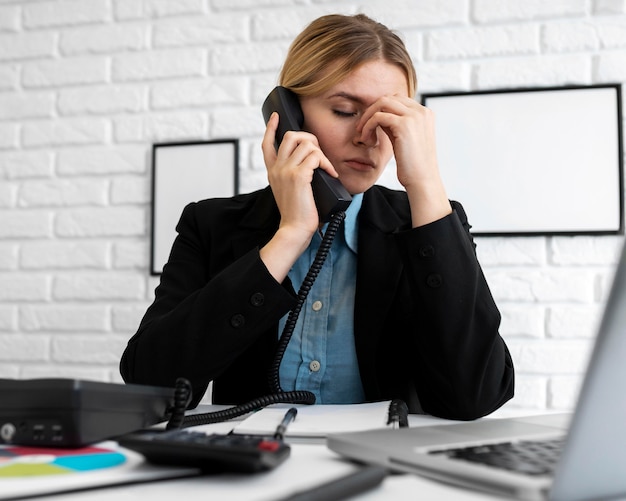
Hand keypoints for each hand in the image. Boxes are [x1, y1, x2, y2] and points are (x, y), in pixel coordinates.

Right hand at [259, 112, 338, 280]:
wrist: (294, 229)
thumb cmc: (296, 214)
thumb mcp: (289, 191)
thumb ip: (292, 176)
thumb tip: (310, 164)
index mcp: (272, 171)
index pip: (267, 143)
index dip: (271, 128)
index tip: (276, 117)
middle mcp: (277, 168)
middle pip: (290, 136)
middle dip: (309, 138)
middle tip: (319, 152)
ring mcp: (286, 170)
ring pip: (306, 144)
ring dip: (321, 153)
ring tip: (326, 167)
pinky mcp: (298, 175)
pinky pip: (316, 157)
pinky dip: (327, 163)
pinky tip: (331, 174)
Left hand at [356, 96, 450, 226]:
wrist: (422, 180)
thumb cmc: (413, 165)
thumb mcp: (404, 140)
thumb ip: (395, 125)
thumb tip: (379, 116)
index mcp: (424, 113)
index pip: (397, 100)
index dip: (380, 110)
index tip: (369, 125)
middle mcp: (421, 111)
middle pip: (389, 98)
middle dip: (371, 111)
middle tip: (362, 128)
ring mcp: (414, 116)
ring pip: (382, 103)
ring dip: (367, 117)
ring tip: (362, 134)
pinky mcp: (404, 125)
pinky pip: (378, 117)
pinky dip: (368, 126)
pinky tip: (366, 139)